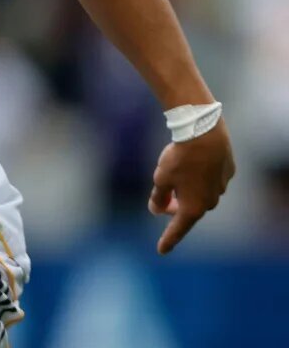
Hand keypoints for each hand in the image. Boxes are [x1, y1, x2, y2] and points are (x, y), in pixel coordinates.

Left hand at [148, 118, 234, 253]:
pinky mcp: (227, 173)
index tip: (161, 251)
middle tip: (163, 202)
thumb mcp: (161, 179)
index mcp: (193, 208)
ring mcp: (221, 188)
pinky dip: (200, 177)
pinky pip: (210, 180)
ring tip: (176, 177)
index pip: (178, 229)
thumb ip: (158, 197)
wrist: (205, 134)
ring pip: (201, 194)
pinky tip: (194, 164)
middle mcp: (210, 202)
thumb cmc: (179, 159)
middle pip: (190, 210)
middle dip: (175, 207)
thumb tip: (156, 210)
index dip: (168, 240)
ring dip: (188, 191)